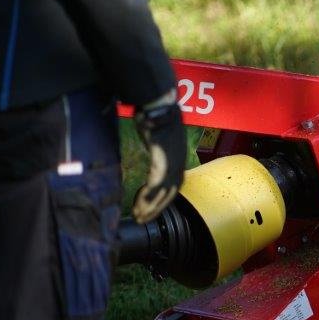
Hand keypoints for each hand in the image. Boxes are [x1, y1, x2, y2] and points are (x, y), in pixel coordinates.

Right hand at [131, 89, 186, 222]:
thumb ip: (158, 150)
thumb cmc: (157, 116)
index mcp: (179, 158)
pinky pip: (157, 180)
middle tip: (143, 218)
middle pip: (171, 192)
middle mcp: (179, 161)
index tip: (151, 209)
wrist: (158, 101)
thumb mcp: (159, 137)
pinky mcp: (163, 156)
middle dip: (157, 208)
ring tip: (138, 215)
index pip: (173, 186)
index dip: (162, 200)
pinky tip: (140, 203)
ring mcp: (173, 159)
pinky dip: (150, 194)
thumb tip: (153, 159)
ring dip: (151, 205)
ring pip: (164, 190)